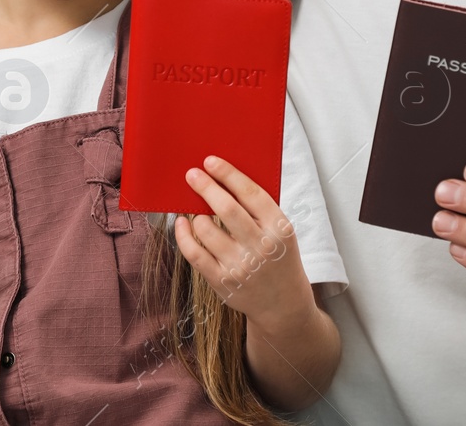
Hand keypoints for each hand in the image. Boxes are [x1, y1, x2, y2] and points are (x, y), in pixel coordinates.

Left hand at [172, 155, 315, 336]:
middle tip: (192, 174)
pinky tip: (182, 223)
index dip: (228, 174)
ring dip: (196, 213)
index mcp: (279, 228)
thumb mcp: (281, 232)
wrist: (283, 304)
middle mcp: (260, 246)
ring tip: (196, 208)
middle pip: (226, 208)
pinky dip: (183, 234)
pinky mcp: (221, 281)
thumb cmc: (278, 258)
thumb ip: (258, 209)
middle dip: (206, 187)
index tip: (211, 161)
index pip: (251, 193)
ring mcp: (240, 266)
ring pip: (206, 229)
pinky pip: (193, 253)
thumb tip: (223, 179)